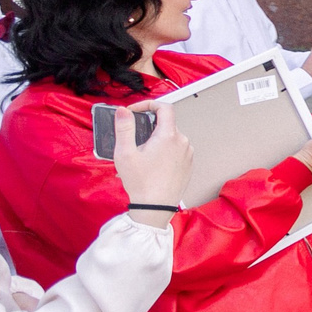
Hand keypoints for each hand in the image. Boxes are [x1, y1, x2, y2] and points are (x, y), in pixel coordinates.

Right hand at [113, 102, 193, 219]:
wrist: (156, 207)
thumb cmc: (142, 183)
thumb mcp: (125, 153)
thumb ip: (124, 128)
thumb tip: (123, 111)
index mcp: (168, 136)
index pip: (164, 107)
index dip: (148, 104)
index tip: (134, 112)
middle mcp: (182, 142)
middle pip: (165, 124)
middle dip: (147, 128)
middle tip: (132, 140)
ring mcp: (187, 153)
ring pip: (169, 138)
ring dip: (154, 141)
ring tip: (139, 157)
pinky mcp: (188, 164)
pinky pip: (175, 150)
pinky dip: (162, 152)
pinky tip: (149, 165)